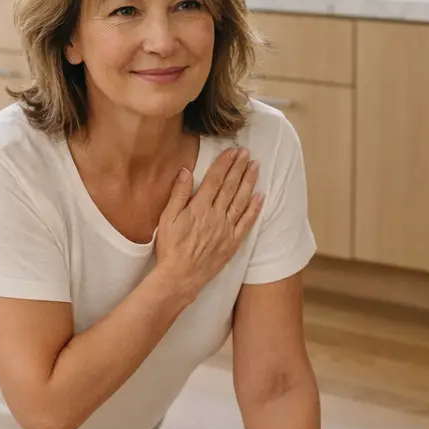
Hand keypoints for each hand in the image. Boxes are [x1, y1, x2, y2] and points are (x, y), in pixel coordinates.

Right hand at [155, 146, 262, 298]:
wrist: (180, 277)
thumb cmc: (170, 248)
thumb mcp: (167, 219)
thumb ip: (178, 194)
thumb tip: (186, 171)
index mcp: (199, 208)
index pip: (215, 179)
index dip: (225, 163)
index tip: (232, 151)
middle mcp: (216, 215)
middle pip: (230, 186)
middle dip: (239, 167)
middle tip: (247, 153)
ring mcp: (226, 229)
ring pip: (241, 200)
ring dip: (249, 182)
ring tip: (255, 167)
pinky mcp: (232, 242)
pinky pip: (247, 222)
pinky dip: (255, 208)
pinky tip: (261, 196)